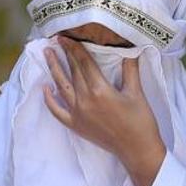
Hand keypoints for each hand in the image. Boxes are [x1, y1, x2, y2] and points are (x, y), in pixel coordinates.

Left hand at [42, 36, 165, 185]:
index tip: (66, 36)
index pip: (84, 63)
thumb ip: (130, 68)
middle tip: (56, 40)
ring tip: (48, 55)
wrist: (137, 150)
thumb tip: (130, 47)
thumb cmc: (140, 120)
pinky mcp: (76, 125)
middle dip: (65, 54)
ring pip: (62, 86)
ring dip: (54, 69)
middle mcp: (85, 100)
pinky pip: (57, 111)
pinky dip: (49, 100)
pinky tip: (45, 88)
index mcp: (100, 90)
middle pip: (73, 72)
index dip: (75, 48)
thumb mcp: (136, 92)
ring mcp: (78, 114)